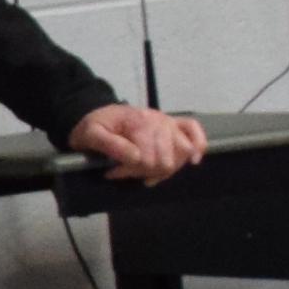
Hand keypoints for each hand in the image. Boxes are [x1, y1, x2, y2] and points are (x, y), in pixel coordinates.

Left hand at [67, 103, 209, 185]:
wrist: (99, 116)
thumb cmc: (94, 126)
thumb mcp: (91, 134)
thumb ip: (110, 145)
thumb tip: (136, 158)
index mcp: (138, 121)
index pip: (145, 157)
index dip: (129, 170)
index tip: (112, 172)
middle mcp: (157, 120)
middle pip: (164, 160)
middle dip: (144, 171)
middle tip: (126, 171)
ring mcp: (167, 122)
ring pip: (182, 152)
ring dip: (165, 168)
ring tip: (145, 172)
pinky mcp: (174, 124)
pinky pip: (194, 129)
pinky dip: (198, 145)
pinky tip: (192, 160)